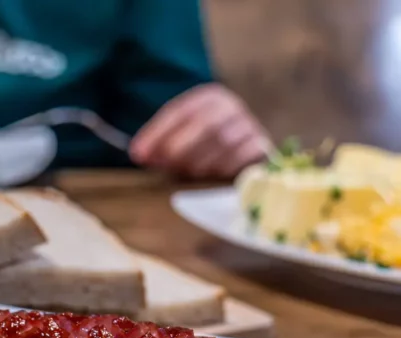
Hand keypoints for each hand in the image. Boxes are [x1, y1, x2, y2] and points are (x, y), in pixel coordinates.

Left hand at [129, 84, 271, 179]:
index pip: (180, 111)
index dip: (157, 133)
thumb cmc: (202, 147)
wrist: (244, 152)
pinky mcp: (262, 146)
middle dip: (181, 146)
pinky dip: (224, 167)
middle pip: (206, 123)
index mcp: (207, 98)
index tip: (138, 154)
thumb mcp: (179, 139)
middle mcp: (230, 107)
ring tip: (187, 173)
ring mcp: (248, 125)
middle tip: (165, 164)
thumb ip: (159, 144)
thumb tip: (139, 154)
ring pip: (224, 141)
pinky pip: (243, 156)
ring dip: (200, 161)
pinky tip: (211, 176)